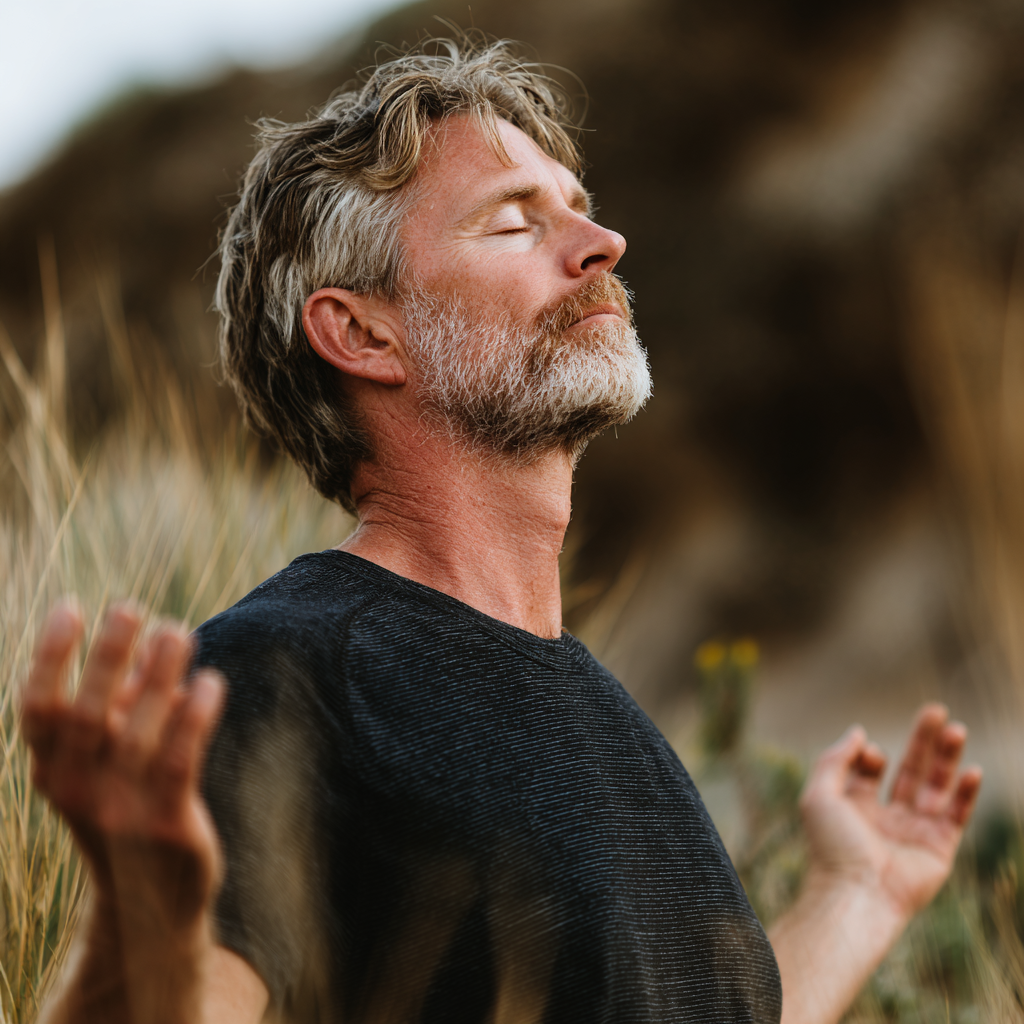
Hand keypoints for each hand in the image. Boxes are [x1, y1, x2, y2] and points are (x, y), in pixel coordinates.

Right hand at [22, 600, 224, 1022]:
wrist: (150, 907)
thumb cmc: (132, 812)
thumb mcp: (114, 762)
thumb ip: (130, 709)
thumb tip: (161, 651)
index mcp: (54, 770)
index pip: (36, 709)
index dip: (49, 656)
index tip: (70, 606)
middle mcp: (78, 791)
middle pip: (85, 712)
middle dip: (107, 656)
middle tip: (131, 608)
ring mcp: (119, 811)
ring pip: (135, 732)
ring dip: (156, 677)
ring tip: (177, 632)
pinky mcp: (166, 826)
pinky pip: (178, 762)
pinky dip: (193, 719)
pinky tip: (209, 682)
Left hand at [800, 703, 981, 921]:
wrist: (856, 893)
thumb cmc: (831, 846)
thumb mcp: (819, 794)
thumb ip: (834, 759)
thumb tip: (859, 731)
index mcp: (854, 807)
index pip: (869, 770)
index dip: (871, 754)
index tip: (870, 752)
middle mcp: (885, 818)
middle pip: (908, 771)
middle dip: (922, 742)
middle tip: (936, 710)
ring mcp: (913, 833)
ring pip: (935, 787)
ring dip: (947, 758)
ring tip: (957, 728)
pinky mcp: (938, 849)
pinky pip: (957, 816)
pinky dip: (966, 794)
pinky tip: (972, 770)